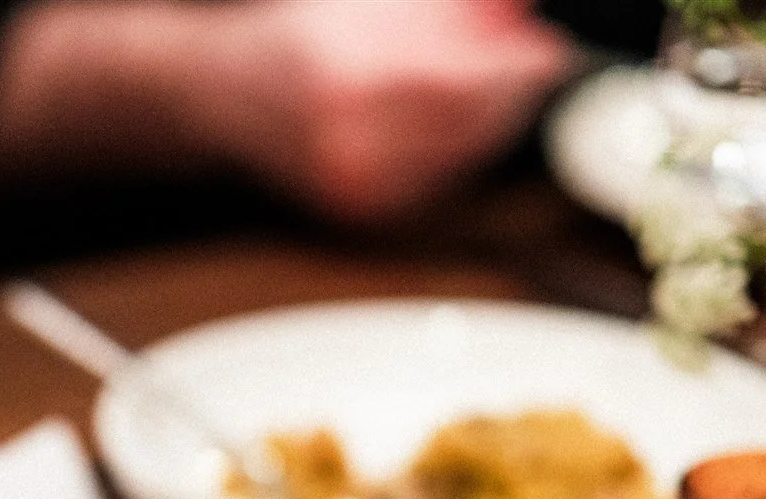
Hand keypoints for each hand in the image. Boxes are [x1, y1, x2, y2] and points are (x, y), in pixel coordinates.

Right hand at [212, 0, 574, 221]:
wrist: (221, 94)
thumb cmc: (295, 38)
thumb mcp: (364, 3)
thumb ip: (441, 9)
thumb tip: (512, 9)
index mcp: (345, 82)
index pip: (458, 86)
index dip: (512, 70)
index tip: (544, 48)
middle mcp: (347, 145)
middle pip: (465, 128)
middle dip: (508, 92)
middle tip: (532, 60)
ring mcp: (352, 187)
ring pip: (457, 160)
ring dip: (488, 120)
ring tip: (492, 82)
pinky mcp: (357, 211)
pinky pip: (435, 181)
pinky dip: (457, 149)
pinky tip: (454, 118)